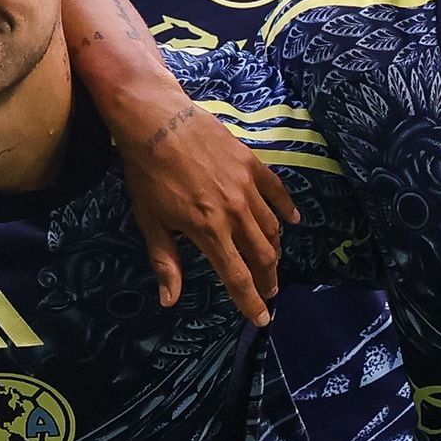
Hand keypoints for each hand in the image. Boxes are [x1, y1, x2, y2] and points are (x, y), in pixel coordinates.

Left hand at [117, 101, 291, 325]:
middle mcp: (234, 213)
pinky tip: (292, 220)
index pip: (237, 277)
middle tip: (270, 292)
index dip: (250, 302)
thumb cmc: (148, 173)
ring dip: (274, 249)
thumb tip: (170, 301)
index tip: (262, 318)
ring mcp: (247, 187)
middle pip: (262, 255)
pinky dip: (286, 209)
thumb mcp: (150, 221)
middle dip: (268, 279)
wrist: (157, 121)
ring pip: (271, 227)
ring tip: (272, 261)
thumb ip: (166, 261)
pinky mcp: (252, 165)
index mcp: (209, 231)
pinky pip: (277, 192)